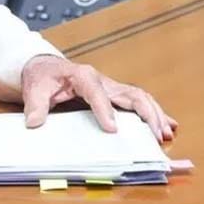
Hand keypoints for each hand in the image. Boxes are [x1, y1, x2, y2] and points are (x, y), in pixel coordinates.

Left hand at [7, 55, 177, 141]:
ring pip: (140, 98)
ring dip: (155, 115)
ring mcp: (111, 88)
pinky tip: (169, 126)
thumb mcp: (34, 88)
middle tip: (156, 135)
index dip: (104, 109)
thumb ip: (35, 105)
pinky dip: (154, 114)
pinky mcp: (115, 96)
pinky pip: (138, 103)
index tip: (112, 129)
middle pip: (130, 93)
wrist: (45, 68)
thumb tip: (34, 122)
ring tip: (166, 134)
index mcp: (82, 76)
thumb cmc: (42, 77)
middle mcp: (102, 80)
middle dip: (146, 114)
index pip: (96, 91)